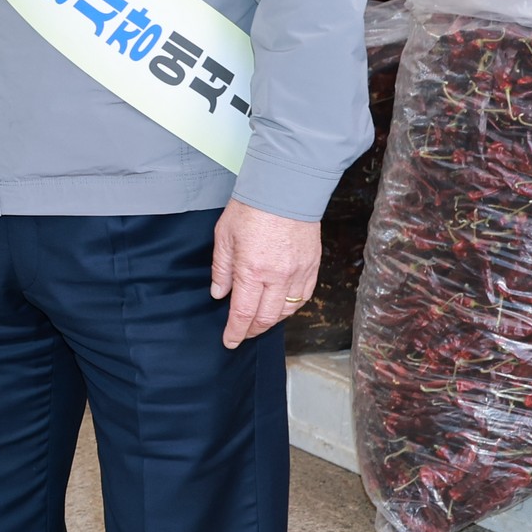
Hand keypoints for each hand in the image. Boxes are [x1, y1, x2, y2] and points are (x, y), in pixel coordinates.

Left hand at [211, 198, 320, 348]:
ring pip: (287, 311)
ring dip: (272, 321)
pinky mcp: (312, 266)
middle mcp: (278, 276)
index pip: (243, 312)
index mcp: (252, 270)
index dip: (236, 331)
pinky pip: (304, 297)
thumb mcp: (224, 237)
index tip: (229, 341)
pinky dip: (291, 308)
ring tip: (259, 322)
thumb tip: (219, 294)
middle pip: (267, 317)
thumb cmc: (251, 209)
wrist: (284, 190)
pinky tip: (281, 307)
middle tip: (242, 334)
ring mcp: (298, 273)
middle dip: (252, 330)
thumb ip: (222, 269)